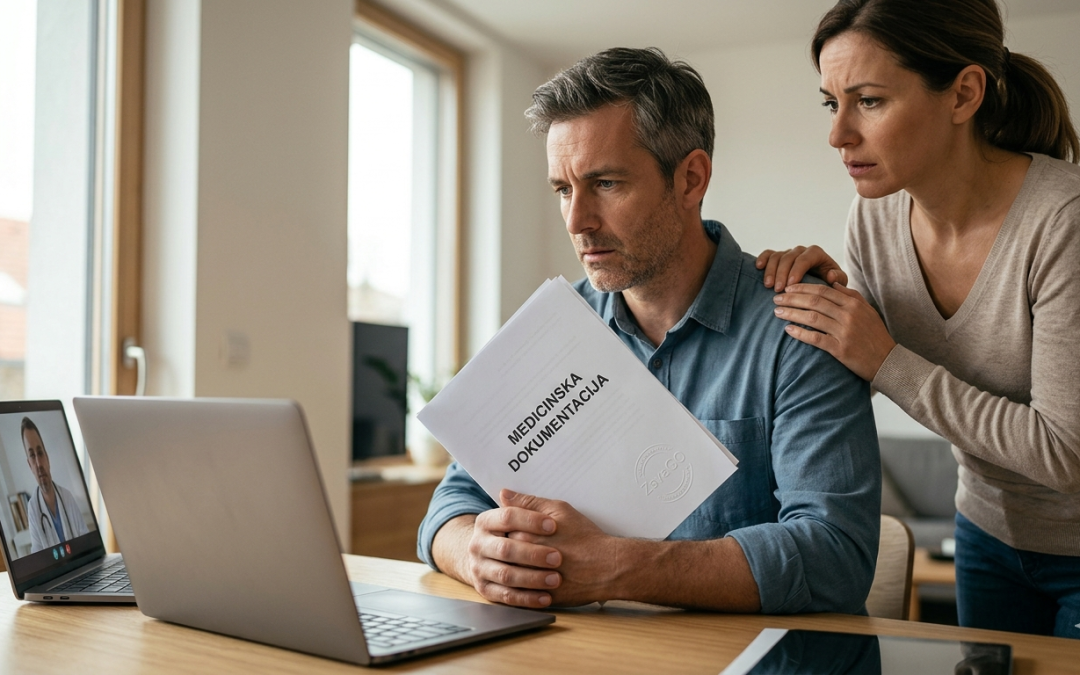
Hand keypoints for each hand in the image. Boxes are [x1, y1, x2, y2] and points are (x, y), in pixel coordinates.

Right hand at [456, 502, 563, 608]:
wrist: (491, 557)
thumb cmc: (517, 532)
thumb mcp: (523, 515)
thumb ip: (522, 504)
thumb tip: (506, 492)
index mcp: (485, 521)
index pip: (507, 517)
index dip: (531, 521)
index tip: (554, 525)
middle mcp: (477, 545)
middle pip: (506, 549)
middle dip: (534, 554)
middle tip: (558, 557)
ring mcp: (479, 569)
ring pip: (506, 575)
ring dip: (532, 578)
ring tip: (556, 579)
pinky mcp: (485, 590)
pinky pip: (506, 597)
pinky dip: (527, 599)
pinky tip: (546, 597)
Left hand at [501, 489, 619, 606]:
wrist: (606, 567)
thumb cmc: (585, 537)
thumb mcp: (559, 510)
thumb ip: (528, 502)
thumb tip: (503, 494)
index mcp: (523, 535)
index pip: (501, 532)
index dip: (512, 531)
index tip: (526, 533)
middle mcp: (521, 559)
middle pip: (503, 554)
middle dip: (514, 551)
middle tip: (536, 549)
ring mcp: (527, 581)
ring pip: (509, 575)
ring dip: (518, 570)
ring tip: (539, 565)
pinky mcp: (535, 598)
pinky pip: (520, 595)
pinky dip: (524, 589)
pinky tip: (537, 581)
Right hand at [756, 245, 847, 291]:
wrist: (821, 283)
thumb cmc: (830, 284)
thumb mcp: (838, 282)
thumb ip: (839, 279)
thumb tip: (831, 276)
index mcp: (816, 254)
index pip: (804, 259)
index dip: (796, 271)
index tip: (790, 286)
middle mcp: (801, 251)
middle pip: (788, 257)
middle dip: (781, 274)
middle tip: (777, 290)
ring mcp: (789, 253)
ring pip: (777, 256)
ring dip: (771, 271)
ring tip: (768, 286)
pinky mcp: (779, 257)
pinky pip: (768, 254)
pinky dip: (762, 259)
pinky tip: (758, 267)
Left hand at [772, 282, 894, 380]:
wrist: (888, 361)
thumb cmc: (875, 335)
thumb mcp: (867, 311)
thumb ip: (851, 296)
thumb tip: (832, 283)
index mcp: (853, 304)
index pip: (823, 290)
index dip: (802, 288)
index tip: (787, 288)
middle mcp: (848, 315)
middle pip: (814, 301)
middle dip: (792, 298)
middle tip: (776, 298)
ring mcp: (844, 332)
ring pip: (812, 318)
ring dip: (792, 313)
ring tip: (777, 312)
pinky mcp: (840, 349)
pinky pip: (815, 338)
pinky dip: (800, 333)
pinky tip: (787, 330)